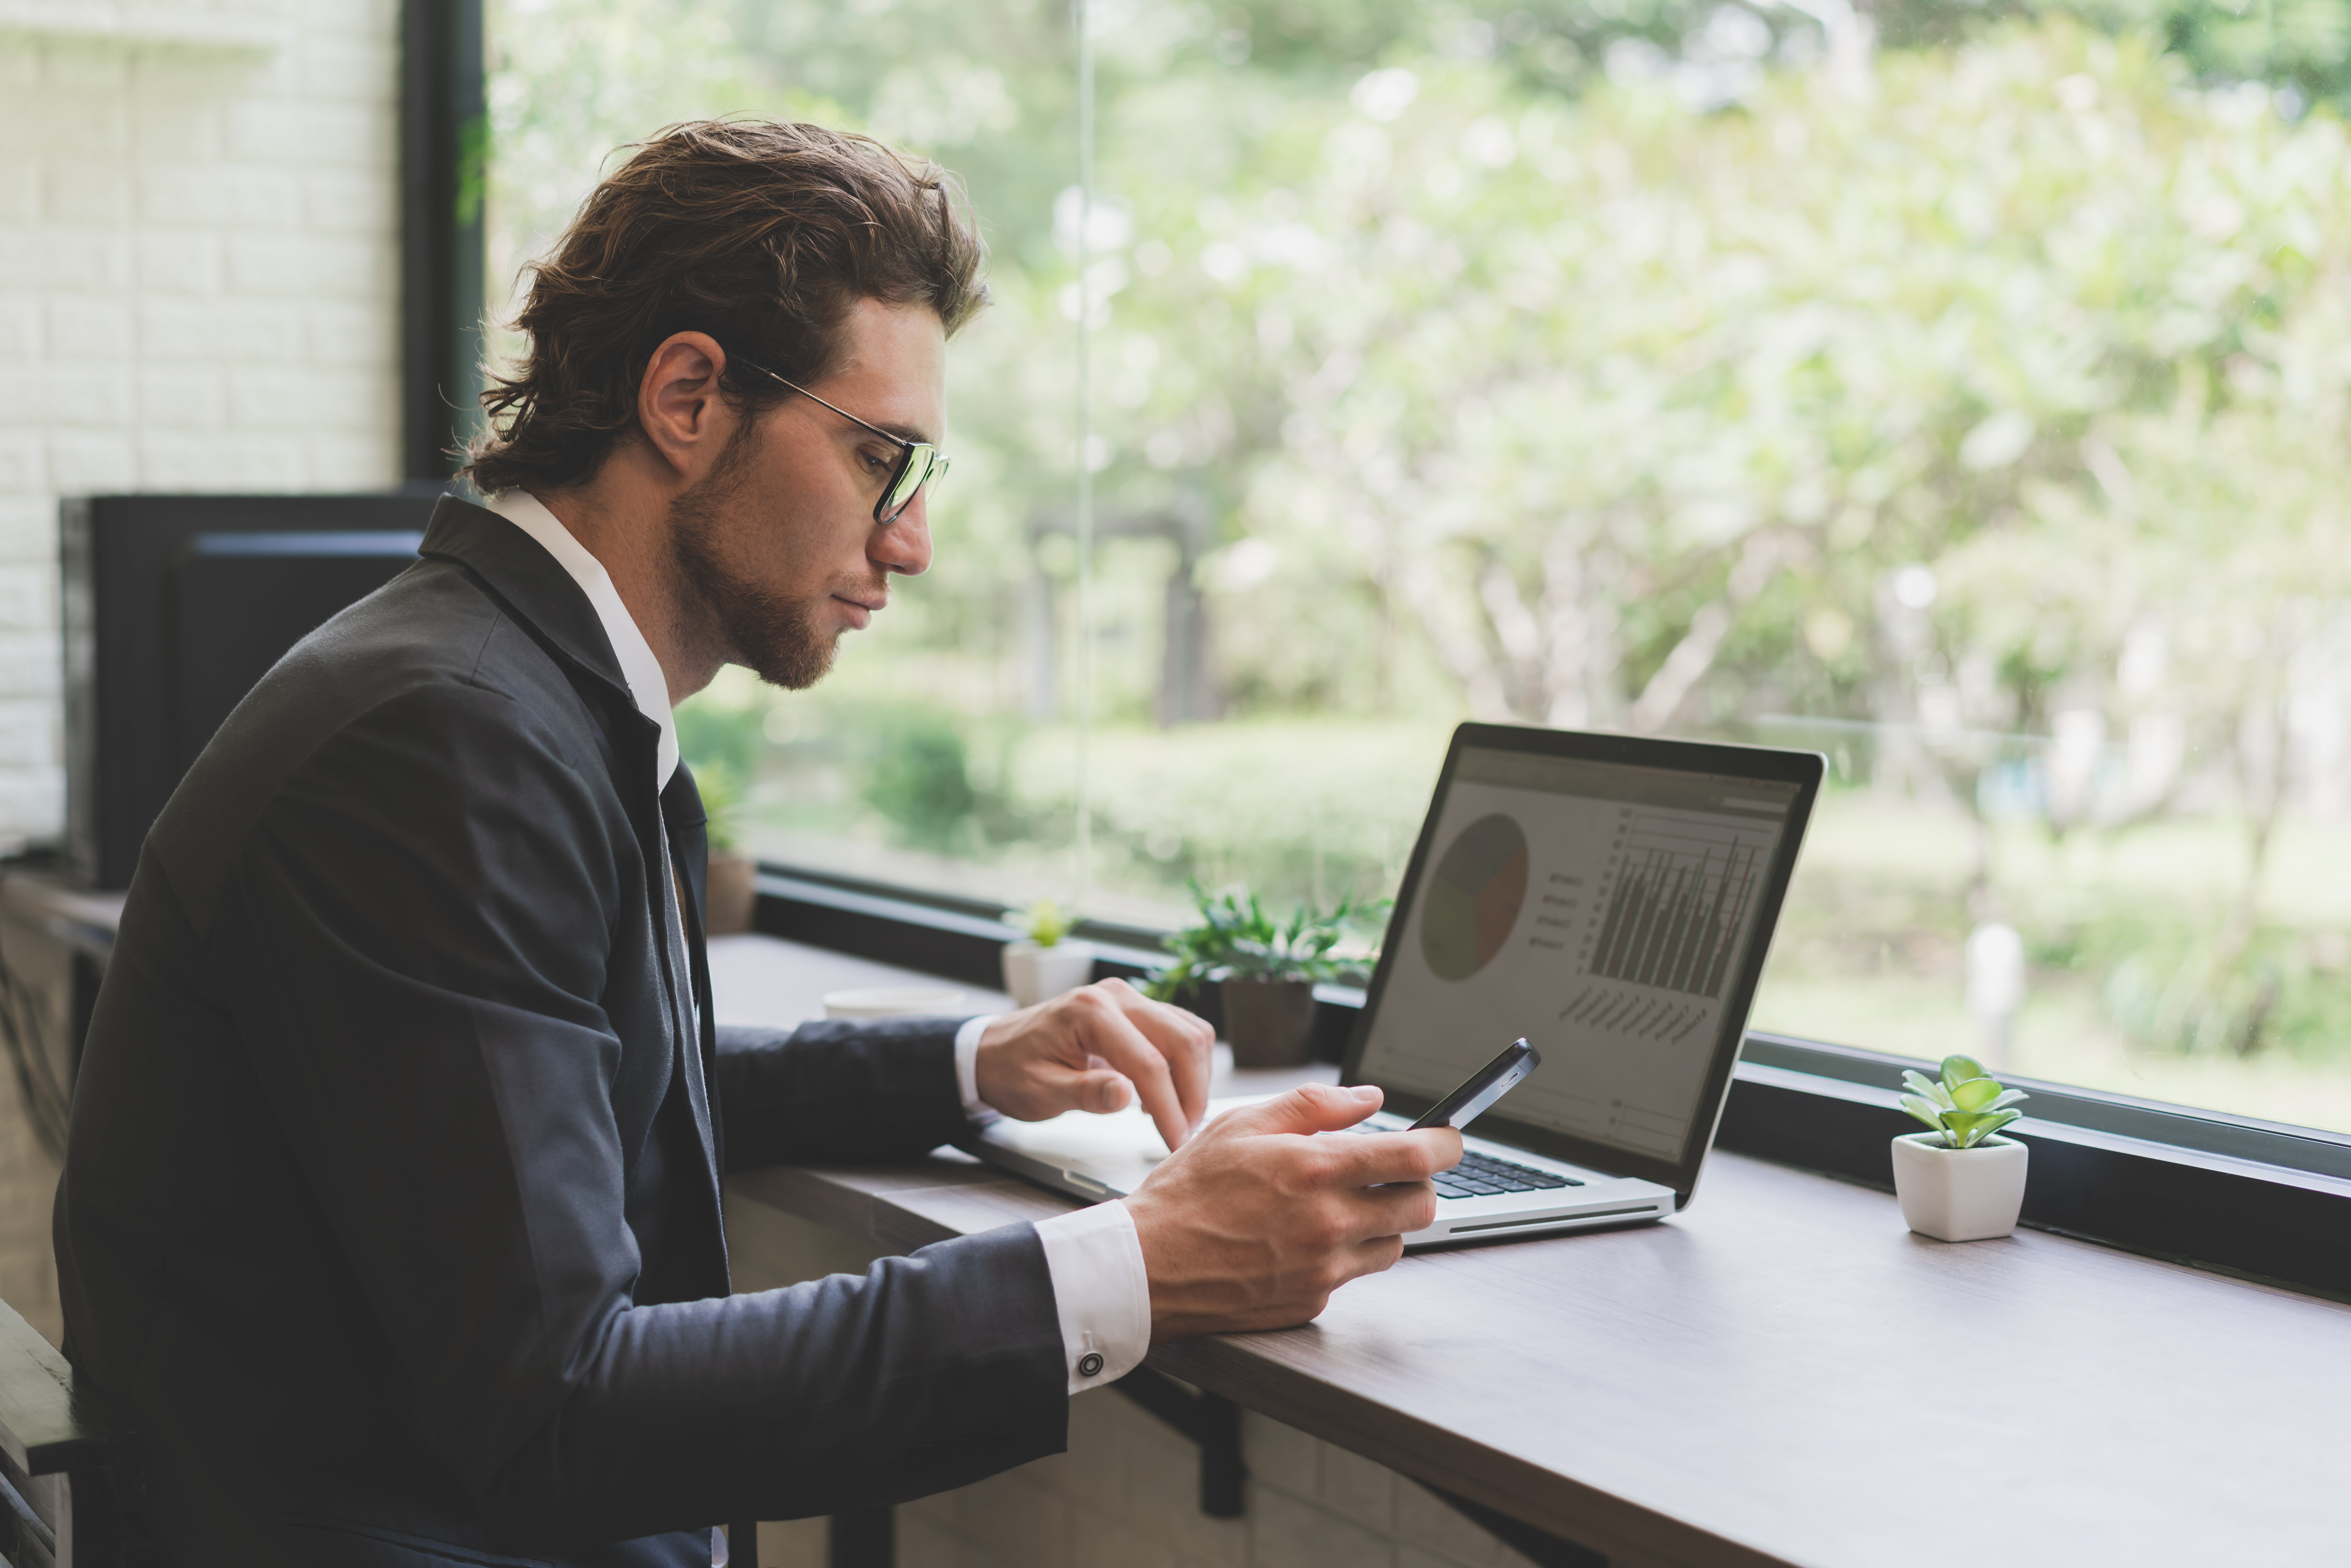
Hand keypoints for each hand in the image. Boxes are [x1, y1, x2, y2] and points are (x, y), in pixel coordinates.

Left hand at [972, 978, 1215, 1151]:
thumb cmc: (1013, 1071)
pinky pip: (1179, 1030)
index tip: (1175, 1143)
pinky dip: (1184, 1064)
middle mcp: (1116, 996)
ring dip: (1194, 1077)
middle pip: (1184, 1040)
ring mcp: (1129, 999)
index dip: (1169, 1108)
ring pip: (1190, 1032)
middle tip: (1183, 1133)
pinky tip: (1164, 1093)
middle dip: (1193, 1092)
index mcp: (1090, 1013)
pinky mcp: (1136, 1009)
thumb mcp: (1040, 1091)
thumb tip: (1124, 1095)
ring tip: (1177, 1117)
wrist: (995, 1051)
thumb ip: (1084, 1093)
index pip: (1149, 1063)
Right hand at [1120, 1083, 1461, 1340]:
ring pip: (1393, 1243)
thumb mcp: (1241, 1125)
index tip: (1450, 1139)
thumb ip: (1313, 1106)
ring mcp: (1323, 1268)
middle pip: (1421, 1206)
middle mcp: (1328, 1223)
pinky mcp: (1312, 1301)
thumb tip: (1369, 1099)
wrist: (1147, 1267)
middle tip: (1393, 1172)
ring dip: (1383, 1221)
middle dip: (1417, 1184)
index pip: (1413, 1157)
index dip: (1445, 1145)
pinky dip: (1343, 1254)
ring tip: (1340, 1205)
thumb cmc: (1187, 1193)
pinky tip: (1304, 1239)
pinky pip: (1353, 1274)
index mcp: (1314, 1170)